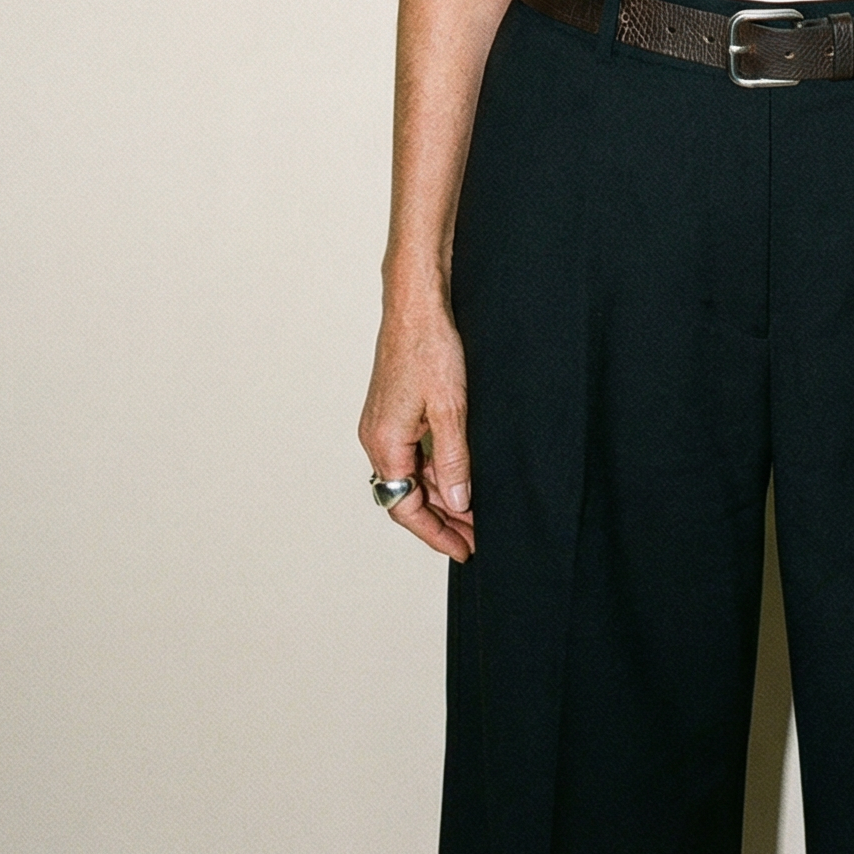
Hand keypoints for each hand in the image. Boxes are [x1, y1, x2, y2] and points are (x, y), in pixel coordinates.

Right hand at [358, 298, 475, 560]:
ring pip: (413, 475)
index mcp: (385, 444)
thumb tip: (459, 501)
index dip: (436, 533)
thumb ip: (454, 460)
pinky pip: (414, 453)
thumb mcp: (451, 409)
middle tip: (475, 537)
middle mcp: (377, 439)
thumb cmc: (428, 347)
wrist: (416, 304)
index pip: (406, 508)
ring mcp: (385, 424)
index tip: (463, 550)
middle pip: (408, 495)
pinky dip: (438, 468)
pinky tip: (462, 474)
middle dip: (442, 518)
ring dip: (443, 494)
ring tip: (475, 511)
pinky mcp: (395, 410)